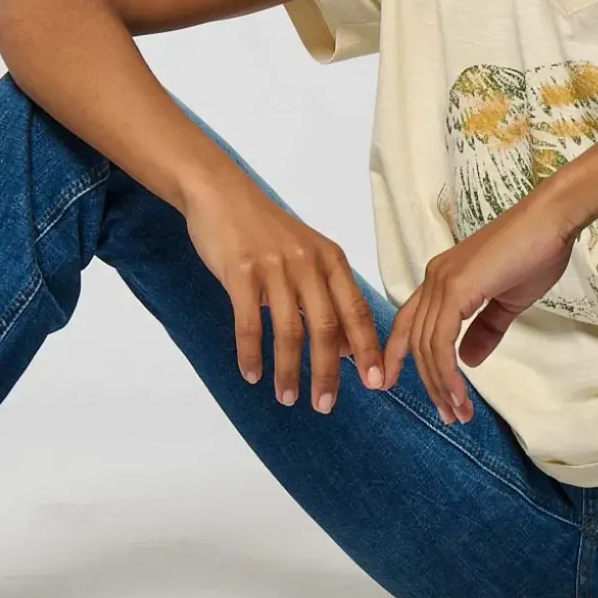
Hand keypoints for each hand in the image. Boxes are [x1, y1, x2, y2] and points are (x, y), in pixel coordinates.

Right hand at [183, 169, 385, 412]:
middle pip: (326, 328)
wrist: (220, 193)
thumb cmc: (265, 229)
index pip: (357, 312)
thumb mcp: (308, 255)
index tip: (376, 383)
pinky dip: (251, 354)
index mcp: (331, 259)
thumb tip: (348, 347)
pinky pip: (249, 323)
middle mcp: (308, 263)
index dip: (368, 350)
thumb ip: (329, 297)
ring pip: (289, 331)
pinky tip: (251, 374)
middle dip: (328, 372)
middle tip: (325, 404)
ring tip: (287, 398)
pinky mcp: (241, 272)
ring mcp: (274, 268)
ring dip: (289, 371)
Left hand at [382, 194, 574, 423]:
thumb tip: (471, 360)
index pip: (409, 322)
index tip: (390, 382)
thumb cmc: (536, 251)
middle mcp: (434, 279)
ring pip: (427, 345)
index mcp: (442, 279)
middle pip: (418, 341)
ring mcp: (442, 282)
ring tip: (458, 412)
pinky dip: (447, 371)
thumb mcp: (508, 300)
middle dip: (431, 383)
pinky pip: (441, 339)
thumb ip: (486, 329)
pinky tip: (460, 392)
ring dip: (442, 384)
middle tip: (450, 415)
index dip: (397, 354)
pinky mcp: (456, 288)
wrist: (552, 220)